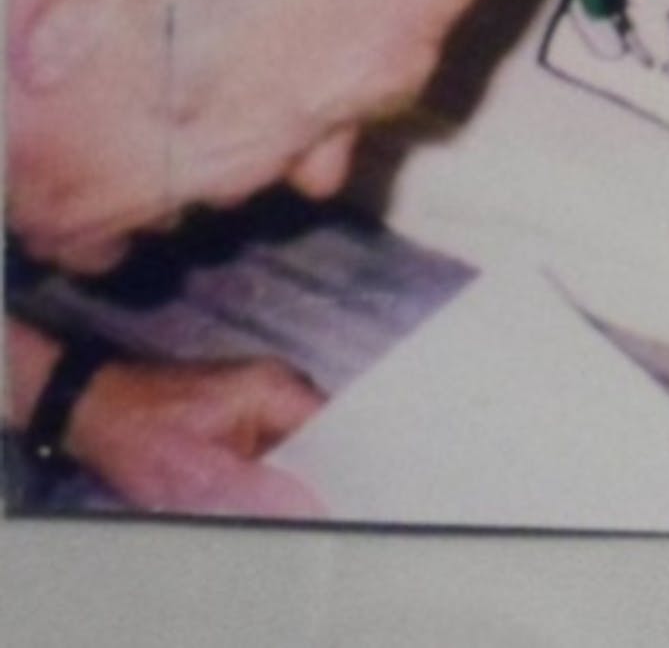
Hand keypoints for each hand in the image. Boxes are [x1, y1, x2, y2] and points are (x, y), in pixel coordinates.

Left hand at [66, 355, 326, 518]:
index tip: (349, 503)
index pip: (337, 428)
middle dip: (316, 475)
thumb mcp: (199, 472)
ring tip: (283, 505)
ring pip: (295, 446)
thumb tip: (315, 509)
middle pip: (320, 437)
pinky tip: (257, 494)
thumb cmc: (140, 434)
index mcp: (276, 386)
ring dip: (287, 476)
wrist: (88, 411)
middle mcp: (277, 385)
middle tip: (315, 513)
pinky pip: (272, 447)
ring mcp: (259, 397)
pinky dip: (267, 471)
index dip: (346, 467)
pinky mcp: (241, 414)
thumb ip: (260, 490)